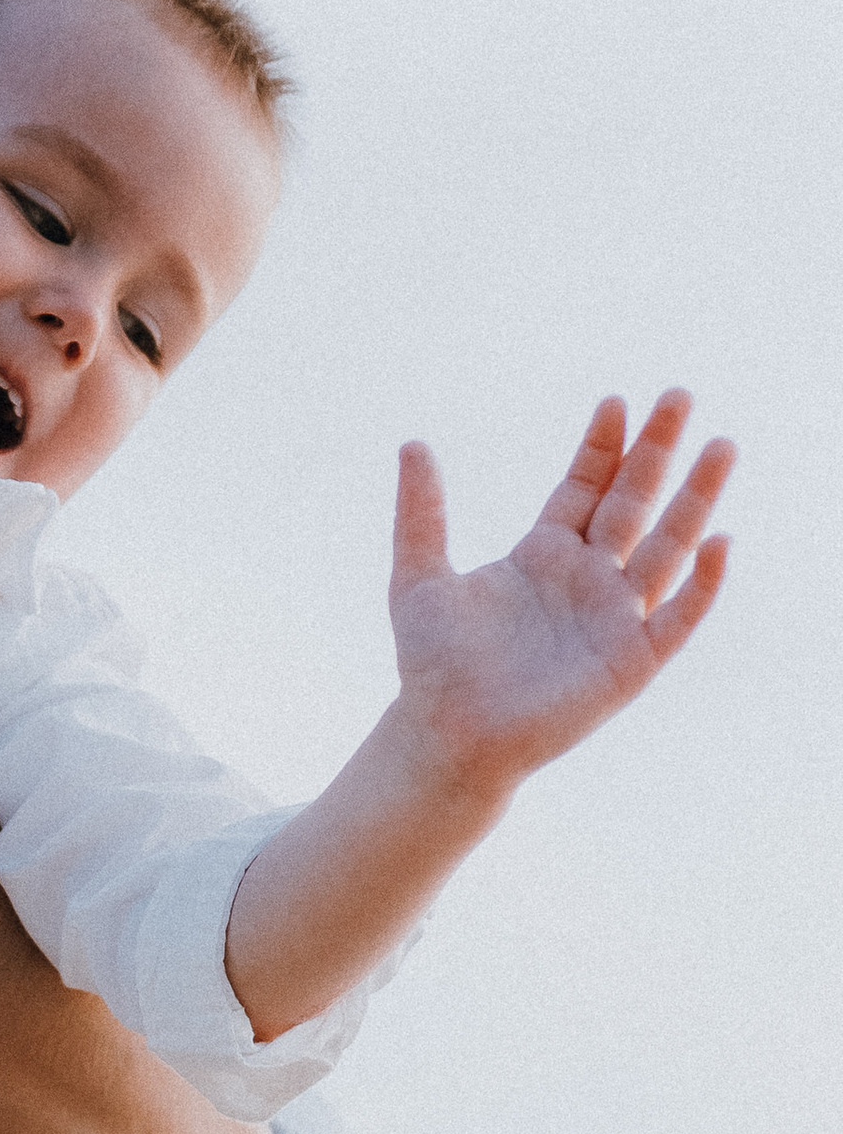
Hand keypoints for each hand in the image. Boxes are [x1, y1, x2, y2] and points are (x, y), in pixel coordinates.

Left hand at [386, 392, 734, 805]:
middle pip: (633, 502)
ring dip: (694, 499)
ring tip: (721, 446)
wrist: (448, 738)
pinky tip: (719, 542)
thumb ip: (421, 514)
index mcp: (543, 555)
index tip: (616, 402)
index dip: (602, 446)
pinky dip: (701, 583)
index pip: (585, 487)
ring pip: (666, 546)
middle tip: (677, 395)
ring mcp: (613, 618)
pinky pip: (676, 616)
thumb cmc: (431, 668)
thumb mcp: (419, 579)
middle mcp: (586, 579)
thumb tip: (412, 443)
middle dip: (656, 451)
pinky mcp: (631, 661)